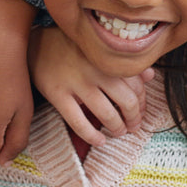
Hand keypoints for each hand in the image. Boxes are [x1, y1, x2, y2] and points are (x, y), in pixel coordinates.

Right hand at [29, 27, 155, 146]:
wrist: (36, 45)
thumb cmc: (72, 48)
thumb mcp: (98, 50)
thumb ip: (124, 62)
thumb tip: (150, 76)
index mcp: (108, 57)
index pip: (136, 86)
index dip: (142, 103)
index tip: (139, 112)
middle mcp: (95, 69)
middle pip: (127, 101)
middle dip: (133, 119)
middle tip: (132, 126)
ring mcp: (76, 82)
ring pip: (106, 114)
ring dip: (117, 128)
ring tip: (118, 132)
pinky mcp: (58, 94)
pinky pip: (79, 122)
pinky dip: (92, 136)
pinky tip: (99, 141)